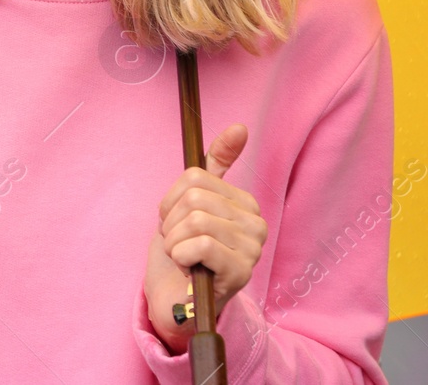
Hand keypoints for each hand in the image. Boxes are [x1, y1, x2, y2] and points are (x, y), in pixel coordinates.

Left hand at [143, 123, 264, 353]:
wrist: (177, 300)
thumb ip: (215, 166)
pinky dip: (182, 255)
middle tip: (177, 244)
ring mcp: (252, 248)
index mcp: (245, 203)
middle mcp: (256, 223)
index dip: (172, 200)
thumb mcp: (192, 204)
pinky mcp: (241, 271)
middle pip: (194, 196)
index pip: (195, 176)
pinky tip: (188, 267)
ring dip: (174, 242)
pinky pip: (200, 244)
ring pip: (196, 219)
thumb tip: (240, 127)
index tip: (175, 221)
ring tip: (182, 257)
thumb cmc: (185, 251)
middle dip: (170, 223)